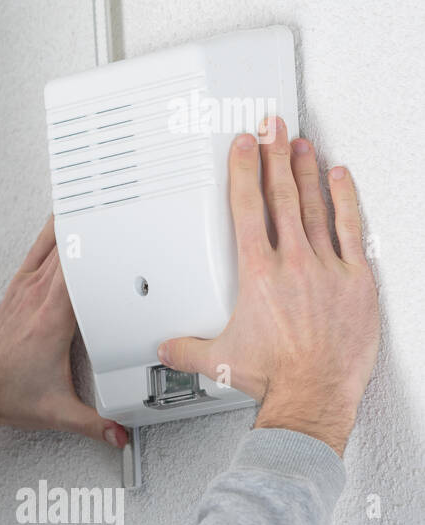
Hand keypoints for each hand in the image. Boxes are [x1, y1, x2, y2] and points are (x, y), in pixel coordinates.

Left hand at [0, 216, 127, 474]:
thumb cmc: (9, 393)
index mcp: (51, 321)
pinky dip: (51, 234)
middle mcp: (36, 299)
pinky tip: (61, 222)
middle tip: (119, 210)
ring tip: (94, 202)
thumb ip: (95, 425)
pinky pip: (37, 252)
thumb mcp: (59, 413)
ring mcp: (25, 290)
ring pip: (50, 244)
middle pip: (68, 251)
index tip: (119, 232)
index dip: (98, 248)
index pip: (77, 274)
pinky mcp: (18, 290)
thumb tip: (121, 435)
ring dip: (71, 223)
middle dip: (94, 229)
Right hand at [158, 117, 379, 456]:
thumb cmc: (271, 377)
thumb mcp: (217, 360)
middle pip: (281, 195)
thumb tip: (167, 346)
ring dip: (306, 171)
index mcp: (256, 274)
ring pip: (315, 206)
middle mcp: (292, 263)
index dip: (244, 171)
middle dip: (274, 156)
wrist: (312, 396)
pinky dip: (346, 200)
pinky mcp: (357, 282)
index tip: (243, 147)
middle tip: (271, 128)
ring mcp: (327, 269)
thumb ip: (186, 347)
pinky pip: (352, 230)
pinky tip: (341, 180)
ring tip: (300, 144)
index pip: (247, 208)